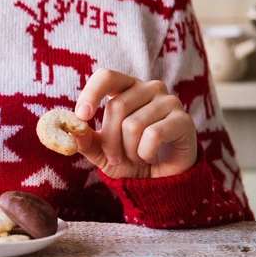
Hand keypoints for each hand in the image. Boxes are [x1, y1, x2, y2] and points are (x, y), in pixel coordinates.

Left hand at [73, 68, 197, 178]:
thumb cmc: (130, 159)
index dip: (91, 93)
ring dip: (129, 151)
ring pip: (133, 124)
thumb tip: (71, 131)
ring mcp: (169, 101)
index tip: (81, 116)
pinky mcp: (183, 120)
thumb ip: (86, 140)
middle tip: (116, 157)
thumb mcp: (101, 152)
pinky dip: (145, 153)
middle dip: (110, 140)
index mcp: (126, 88)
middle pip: (117, 107)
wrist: (162, 180)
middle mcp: (149, 88)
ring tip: (137, 157)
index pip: (106, 76)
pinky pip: (154, 135)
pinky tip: (151, 157)